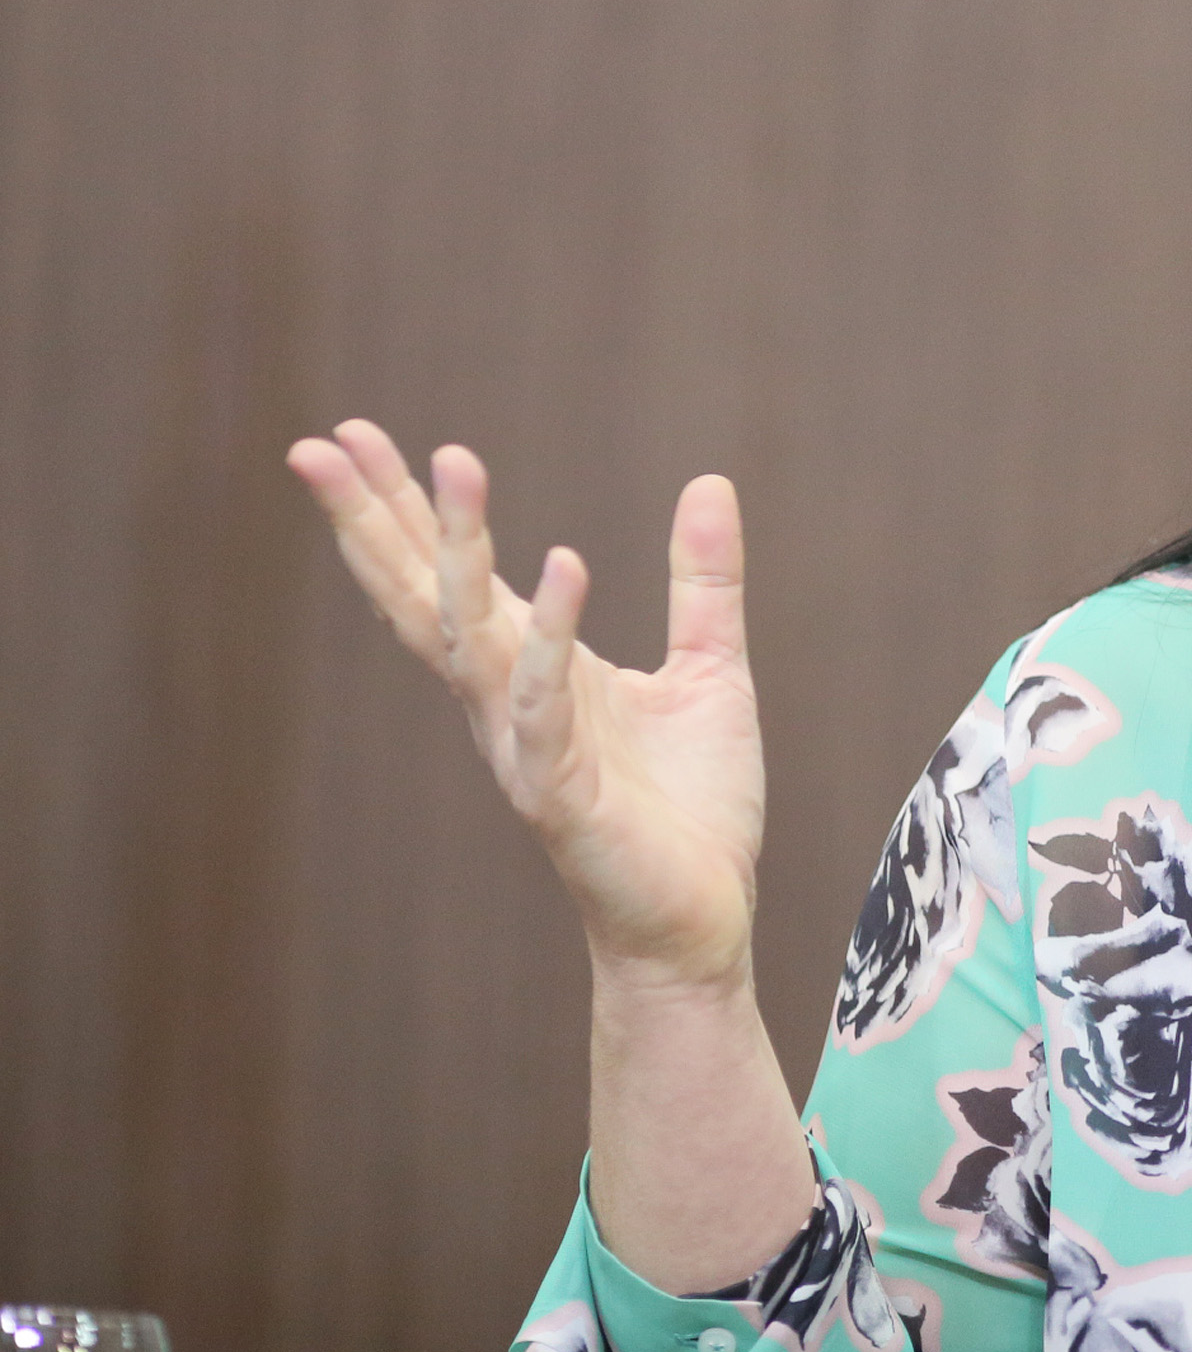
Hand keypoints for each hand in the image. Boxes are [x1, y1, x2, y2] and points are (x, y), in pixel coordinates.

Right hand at [286, 422, 766, 989]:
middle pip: (421, 595)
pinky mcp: (560, 792)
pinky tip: (559, 562)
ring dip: (456, 548)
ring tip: (452, 462)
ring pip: (471, 633)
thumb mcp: (711, 667)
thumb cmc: (692, 806)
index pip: (449, 576)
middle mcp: (506, 702)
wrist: (703, 916)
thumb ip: (704, 580)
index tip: (353, 435)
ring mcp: (523, 746)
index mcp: (531, 670)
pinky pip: (544, 702)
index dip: (402, 508)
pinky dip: (548, 632)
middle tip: (320, 442)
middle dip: (374, 519)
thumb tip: (709, 479)